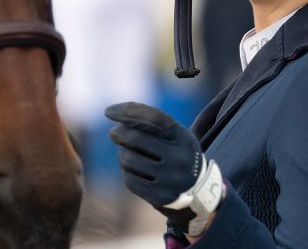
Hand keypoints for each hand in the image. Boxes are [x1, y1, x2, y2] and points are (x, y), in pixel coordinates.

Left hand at [106, 102, 223, 236]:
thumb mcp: (176, 135)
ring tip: (125, 153)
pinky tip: (130, 169)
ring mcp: (170, 179)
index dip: (128, 112)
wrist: (199, 190)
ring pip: (130, 159)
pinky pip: (130, 180)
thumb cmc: (179, 154)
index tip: (108, 111)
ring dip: (123, 154)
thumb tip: (121, 115)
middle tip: (114, 133)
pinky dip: (126, 171)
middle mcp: (179, 158)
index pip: (153, 117)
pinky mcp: (160, 196)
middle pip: (136, 139)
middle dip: (120, 133)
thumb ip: (155, 122)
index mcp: (183, 138)